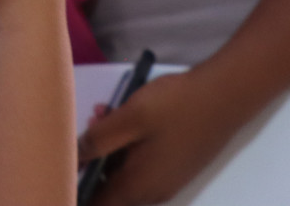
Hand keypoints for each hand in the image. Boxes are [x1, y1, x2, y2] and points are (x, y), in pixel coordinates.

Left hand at [78, 68, 251, 205]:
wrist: (226, 94)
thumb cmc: (176, 106)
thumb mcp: (130, 117)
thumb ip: (97, 141)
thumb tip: (72, 159)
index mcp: (137, 189)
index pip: (96, 204)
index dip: (75, 187)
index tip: (63, 163)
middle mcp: (151, 193)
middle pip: (109, 188)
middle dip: (92, 159)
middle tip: (88, 124)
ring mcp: (166, 180)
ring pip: (124, 172)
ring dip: (110, 147)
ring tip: (106, 112)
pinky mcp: (175, 166)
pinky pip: (141, 163)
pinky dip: (128, 144)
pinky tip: (127, 115)